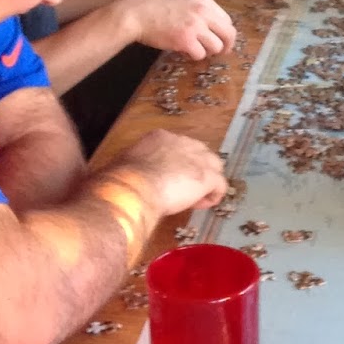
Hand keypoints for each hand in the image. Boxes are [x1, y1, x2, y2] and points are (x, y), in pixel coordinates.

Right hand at [106, 129, 227, 217]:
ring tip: (195, 198)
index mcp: (160, 138)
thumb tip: (129, 178)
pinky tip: (201, 205)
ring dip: (207, 181)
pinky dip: (213, 196)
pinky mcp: (207, 177)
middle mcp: (182, 143)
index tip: (169, 179)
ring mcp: (197, 159)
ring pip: (214, 166)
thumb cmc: (123, 180)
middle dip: (196, 170)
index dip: (178, 164)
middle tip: (185, 189)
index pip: (179, 147)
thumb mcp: (125, 165)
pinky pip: (220, 185)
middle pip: (201, 153)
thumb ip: (135, 167)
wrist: (135, 188)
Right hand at [123, 0, 235, 59]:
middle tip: (219, 53)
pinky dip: (193, 56)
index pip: (227, 20)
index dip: (225, 33)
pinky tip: (184, 52)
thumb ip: (200, 12)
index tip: (220, 40)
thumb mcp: (184, 2)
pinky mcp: (185, 40)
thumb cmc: (157, 9)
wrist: (138, 13)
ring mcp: (195, 26)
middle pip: (228, 34)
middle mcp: (203, 12)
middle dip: (226, 46)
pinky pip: (200, 55)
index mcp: (205, 1)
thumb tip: (214, 31)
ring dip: (207, 52)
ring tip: (195, 50)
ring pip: (216, 47)